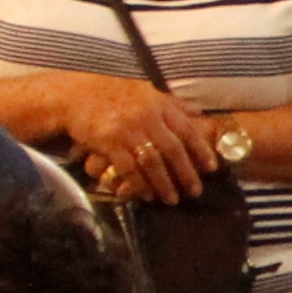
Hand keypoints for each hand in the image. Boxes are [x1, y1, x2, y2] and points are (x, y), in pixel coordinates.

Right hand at [58, 75, 213, 201]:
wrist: (78, 93)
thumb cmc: (117, 93)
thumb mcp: (149, 93)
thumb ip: (174, 105)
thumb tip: (201, 115)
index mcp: (159, 105)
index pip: (186, 130)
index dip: (201, 150)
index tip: (212, 168)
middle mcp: (147, 117)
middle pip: (173, 149)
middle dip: (186, 173)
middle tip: (195, 192)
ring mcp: (128, 130)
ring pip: (152, 162)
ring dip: (164, 183)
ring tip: (172, 199)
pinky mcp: (109, 142)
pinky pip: (128, 168)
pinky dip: (139, 183)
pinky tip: (146, 195)